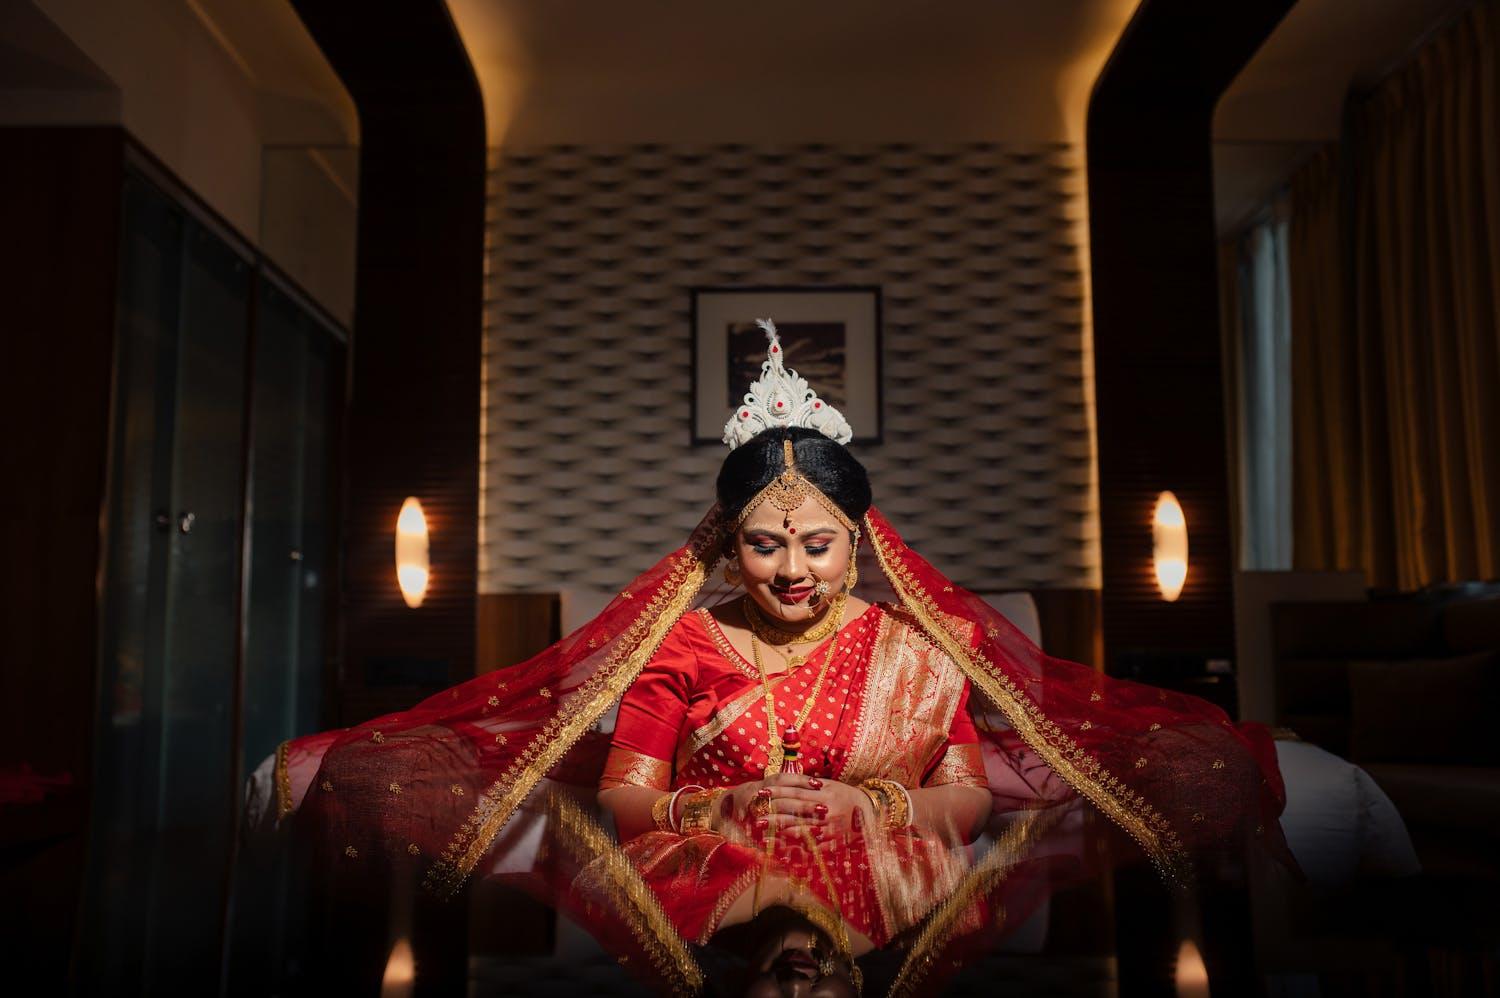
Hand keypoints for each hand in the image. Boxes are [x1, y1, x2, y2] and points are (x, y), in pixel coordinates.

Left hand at [719, 774, 875, 840]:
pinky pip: (810, 847)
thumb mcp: (831, 785)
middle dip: (774, 811)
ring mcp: (828, 830)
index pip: (796, 792)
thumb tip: (789, 780)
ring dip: (779, 831)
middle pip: (795, 811)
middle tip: (756, 812)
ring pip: (800, 830)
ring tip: (762, 831)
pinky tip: (780, 848)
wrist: (871, 814)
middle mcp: (825, 812)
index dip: (778, 792)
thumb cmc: (847, 796)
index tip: (761, 792)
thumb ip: (811, 784)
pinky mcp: (832, 844)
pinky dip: (795, 848)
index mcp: (824, 795)